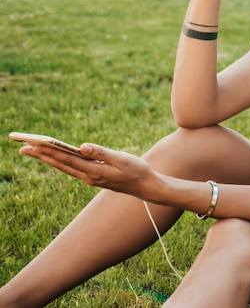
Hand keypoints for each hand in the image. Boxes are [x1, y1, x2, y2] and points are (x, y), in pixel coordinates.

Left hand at [20, 142, 155, 198]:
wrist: (146, 186)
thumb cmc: (137, 170)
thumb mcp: (122, 158)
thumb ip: (102, 152)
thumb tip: (82, 146)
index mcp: (95, 172)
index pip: (67, 160)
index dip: (50, 152)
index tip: (34, 145)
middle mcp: (89, 177)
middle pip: (61, 164)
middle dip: (41, 155)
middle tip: (22, 147)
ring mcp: (90, 178)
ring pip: (64, 167)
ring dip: (47, 158)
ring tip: (31, 150)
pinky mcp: (93, 177)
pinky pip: (71, 168)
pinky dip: (59, 161)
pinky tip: (53, 157)